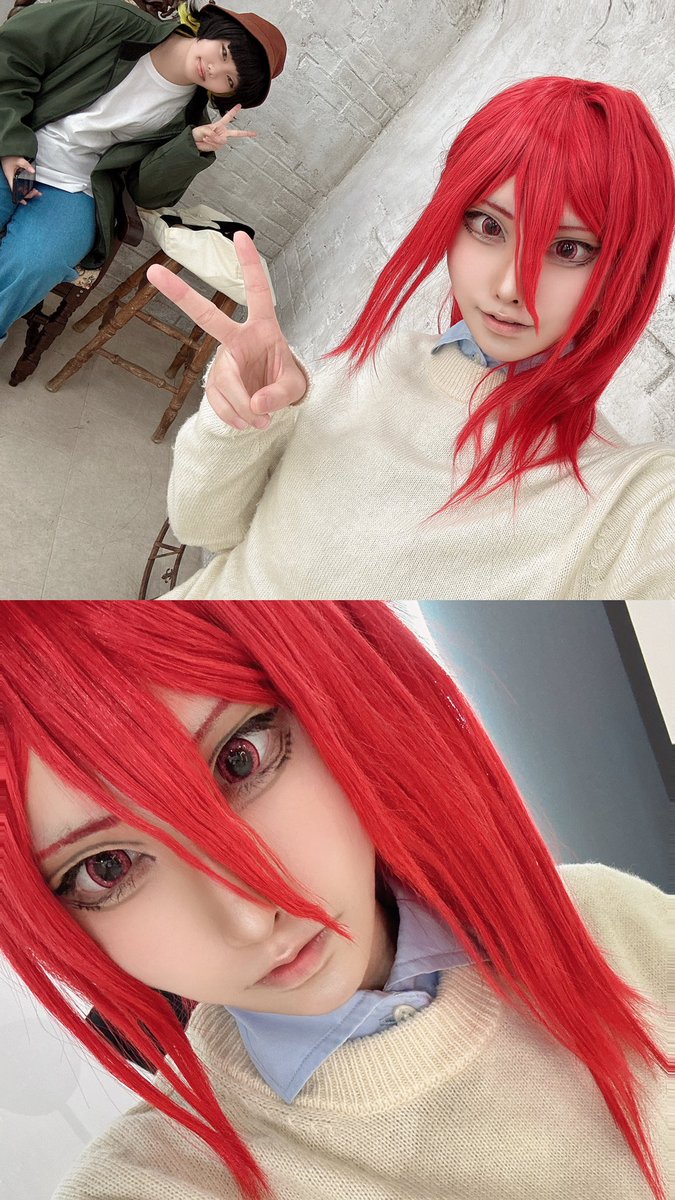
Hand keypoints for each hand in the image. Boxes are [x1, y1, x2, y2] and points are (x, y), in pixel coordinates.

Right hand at [1, 156, 40, 204]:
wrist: (6, 154)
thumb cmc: (9, 158)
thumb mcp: (18, 160)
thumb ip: (25, 165)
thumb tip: (33, 171)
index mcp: (11, 179)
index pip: (15, 191)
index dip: (19, 198)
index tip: (25, 202)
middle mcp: (13, 181)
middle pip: (20, 192)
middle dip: (29, 194)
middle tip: (36, 192)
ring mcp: (15, 180)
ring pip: (22, 189)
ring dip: (30, 192)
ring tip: (37, 191)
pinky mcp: (17, 178)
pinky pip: (22, 186)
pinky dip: (28, 188)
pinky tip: (33, 188)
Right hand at [146, 231, 306, 429]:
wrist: (273, 404)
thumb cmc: (285, 383)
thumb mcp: (294, 389)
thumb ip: (279, 395)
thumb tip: (257, 406)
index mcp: (263, 329)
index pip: (258, 292)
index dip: (250, 265)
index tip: (241, 236)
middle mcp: (237, 339)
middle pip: (207, 317)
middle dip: (181, 295)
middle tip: (154, 272)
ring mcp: (222, 361)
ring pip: (225, 384)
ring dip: (244, 408)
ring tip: (261, 420)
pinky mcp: (214, 384)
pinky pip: (221, 405)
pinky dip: (237, 419)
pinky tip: (248, 421)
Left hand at [191, 105, 256, 153]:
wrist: (194, 142)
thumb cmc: (198, 133)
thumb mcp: (204, 129)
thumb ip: (213, 134)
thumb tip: (220, 140)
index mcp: (220, 125)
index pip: (228, 117)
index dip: (234, 111)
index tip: (240, 105)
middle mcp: (222, 132)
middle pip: (236, 133)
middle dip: (245, 133)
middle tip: (254, 133)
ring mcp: (221, 140)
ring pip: (222, 141)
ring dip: (213, 139)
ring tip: (206, 138)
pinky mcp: (218, 146)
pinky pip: (217, 145)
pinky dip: (211, 143)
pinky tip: (206, 141)